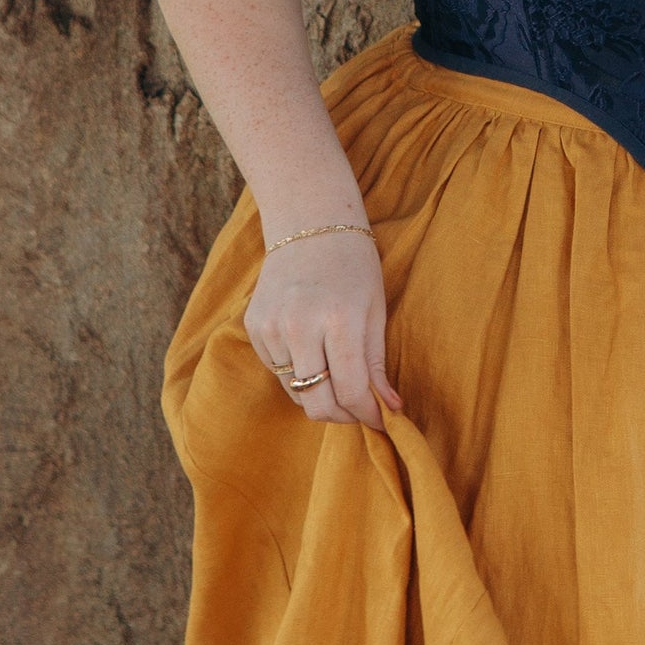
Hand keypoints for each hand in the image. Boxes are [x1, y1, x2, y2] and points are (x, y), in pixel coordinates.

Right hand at [243, 227, 402, 427]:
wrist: (309, 224)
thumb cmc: (353, 265)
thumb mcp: (375, 310)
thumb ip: (376, 363)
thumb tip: (390, 410)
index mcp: (339, 320)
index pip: (350, 391)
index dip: (368, 414)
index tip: (381, 420)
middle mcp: (299, 327)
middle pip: (317, 403)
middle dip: (343, 416)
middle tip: (360, 409)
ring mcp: (271, 328)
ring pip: (296, 392)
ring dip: (320, 394)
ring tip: (338, 372)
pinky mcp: (255, 328)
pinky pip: (278, 372)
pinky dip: (298, 373)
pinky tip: (311, 347)